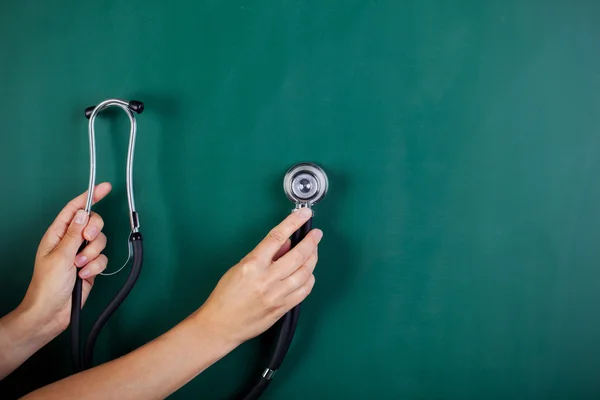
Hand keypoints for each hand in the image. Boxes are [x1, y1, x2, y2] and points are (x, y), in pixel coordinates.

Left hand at [19, 183, 111, 338]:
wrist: (51, 313)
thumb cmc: (46, 286)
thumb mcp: (59, 256)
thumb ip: (74, 234)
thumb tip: (83, 213)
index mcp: (57, 234)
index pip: (75, 209)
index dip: (89, 197)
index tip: (104, 188)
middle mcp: (70, 241)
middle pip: (93, 223)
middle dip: (94, 231)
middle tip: (88, 239)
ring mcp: (81, 254)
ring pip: (100, 242)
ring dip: (92, 254)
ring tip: (80, 266)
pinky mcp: (91, 267)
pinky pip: (102, 259)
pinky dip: (95, 267)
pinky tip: (84, 276)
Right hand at [197, 208, 321, 345]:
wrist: (221, 325)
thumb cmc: (226, 296)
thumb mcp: (240, 267)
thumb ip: (265, 255)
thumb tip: (285, 243)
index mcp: (253, 265)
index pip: (277, 237)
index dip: (293, 223)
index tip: (304, 214)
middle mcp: (266, 279)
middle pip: (298, 255)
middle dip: (311, 242)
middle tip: (316, 234)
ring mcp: (276, 295)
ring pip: (305, 273)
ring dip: (313, 259)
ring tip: (314, 251)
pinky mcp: (282, 308)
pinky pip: (304, 291)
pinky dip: (310, 279)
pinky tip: (309, 273)